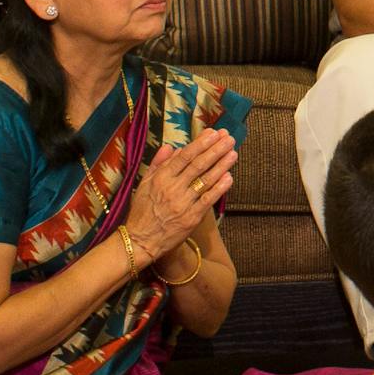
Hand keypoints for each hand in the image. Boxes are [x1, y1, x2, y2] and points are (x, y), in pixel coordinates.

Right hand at [118, 130, 236, 266]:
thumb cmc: (141, 211)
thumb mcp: (143, 184)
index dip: (200, 144)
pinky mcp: (191, 218)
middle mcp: (173, 188)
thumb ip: (158, 164)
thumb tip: (170, 146)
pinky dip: (219, 188)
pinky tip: (229, 177)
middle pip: (198, 165)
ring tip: (233, 153)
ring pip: (206, 180)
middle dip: (215, 150)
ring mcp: (183, 203)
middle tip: (229, 138)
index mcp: (161, 178)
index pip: (184, 157)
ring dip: (221, 165)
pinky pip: (208, 200)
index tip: (213, 133)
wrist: (140, 240)